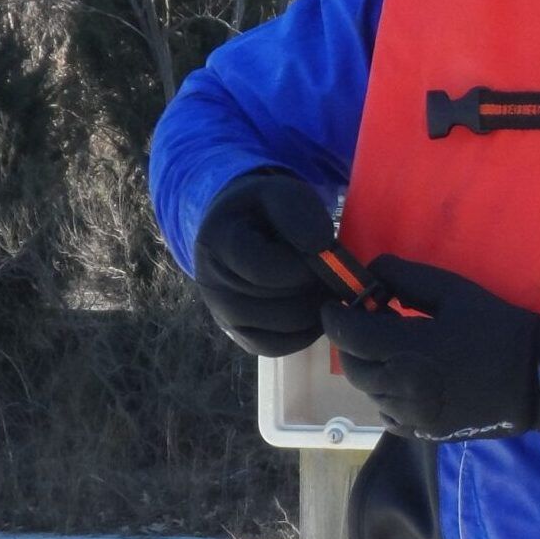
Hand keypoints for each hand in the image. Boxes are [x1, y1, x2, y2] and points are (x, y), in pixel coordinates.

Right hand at [191, 169, 334, 355]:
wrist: (242, 228)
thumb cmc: (264, 211)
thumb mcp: (278, 192)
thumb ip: (297, 211)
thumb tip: (319, 247)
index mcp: (216, 244)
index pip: (265, 270)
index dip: (303, 264)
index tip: (319, 248)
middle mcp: (211, 286)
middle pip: (283, 303)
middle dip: (316, 285)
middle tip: (328, 267)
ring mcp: (224, 316)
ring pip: (288, 327)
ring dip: (317, 307)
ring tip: (320, 282)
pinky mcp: (242, 337)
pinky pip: (283, 346)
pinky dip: (308, 330)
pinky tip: (313, 304)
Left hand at [322, 256, 539, 440]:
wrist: (538, 380)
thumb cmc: (498, 329)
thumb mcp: (454, 291)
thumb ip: (406, 278)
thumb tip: (372, 275)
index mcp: (408, 349)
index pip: (349, 334)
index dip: (333, 317)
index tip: (332, 305)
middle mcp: (402, 387)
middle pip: (353, 366)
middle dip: (349, 342)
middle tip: (363, 324)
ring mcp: (412, 415)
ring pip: (368, 391)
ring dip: (369, 368)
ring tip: (388, 350)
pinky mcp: (424, 432)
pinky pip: (387, 414)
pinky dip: (385, 395)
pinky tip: (403, 380)